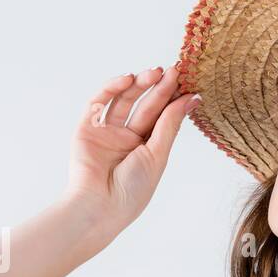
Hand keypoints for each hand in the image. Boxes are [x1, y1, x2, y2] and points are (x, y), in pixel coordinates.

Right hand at [62, 63, 201, 230]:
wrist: (100, 205)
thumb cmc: (132, 189)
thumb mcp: (157, 154)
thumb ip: (170, 124)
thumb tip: (191, 99)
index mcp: (147, 149)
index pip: (161, 117)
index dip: (172, 99)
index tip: (186, 82)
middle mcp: (127, 139)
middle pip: (145, 106)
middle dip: (159, 88)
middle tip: (173, 71)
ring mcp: (106, 132)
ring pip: (123, 100)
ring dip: (138, 85)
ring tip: (155, 73)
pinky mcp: (86, 128)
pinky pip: (98, 102)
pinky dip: (111, 88)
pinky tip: (128, 79)